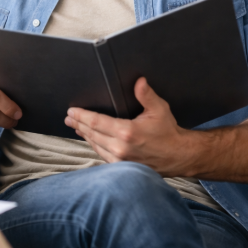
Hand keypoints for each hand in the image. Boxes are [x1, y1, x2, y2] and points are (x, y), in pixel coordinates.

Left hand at [64, 77, 194, 175]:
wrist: (179, 156)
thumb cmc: (168, 132)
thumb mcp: (159, 109)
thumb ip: (146, 95)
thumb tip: (139, 81)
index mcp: (127, 132)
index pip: (97, 122)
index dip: (82, 116)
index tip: (71, 111)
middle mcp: (121, 148)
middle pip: (92, 133)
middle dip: (79, 124)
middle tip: (68, 118)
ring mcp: (120, 160)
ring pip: (95, 145)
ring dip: (84, 135)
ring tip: (75, 126)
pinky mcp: (122, 167)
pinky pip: (102, 154)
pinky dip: (94, 145)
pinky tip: (90, 139)